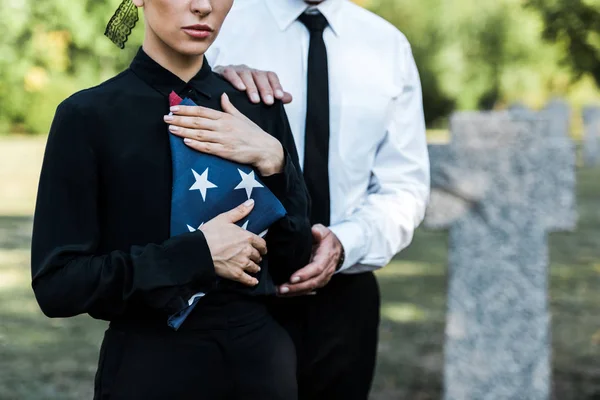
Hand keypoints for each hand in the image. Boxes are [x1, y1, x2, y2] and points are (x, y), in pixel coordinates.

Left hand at [166, 93, 283, 175]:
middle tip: (166, 117)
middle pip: (197, 121)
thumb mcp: (242, 117)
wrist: (265, 149)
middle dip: (180, 119)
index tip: (174, 108)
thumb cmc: (253, 133)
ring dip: (184, 130)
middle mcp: (223, 126)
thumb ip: (229, 107)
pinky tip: (185, 141)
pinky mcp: (226, 152)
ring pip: (200, 133)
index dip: (186, 109)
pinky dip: (196, 144)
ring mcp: (224, 139)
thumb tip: (222, 95)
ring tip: (171, 128)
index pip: (202, 111)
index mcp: (225, 117)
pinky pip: (207, 147)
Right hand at [201, 199, 267, 286]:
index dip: (262, 247)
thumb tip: (252, 202)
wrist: (200, 250)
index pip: (262, 244)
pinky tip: (253, 282)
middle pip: (258, 256)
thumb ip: (240, 211)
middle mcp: (248, 251)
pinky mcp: (236, 274)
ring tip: (254, 268)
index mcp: (247, 237)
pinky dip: (252, 281)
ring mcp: (242, 263)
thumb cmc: (210, 232)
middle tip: (256, 258)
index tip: (262, 249)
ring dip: (255, 268)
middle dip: (257, 257)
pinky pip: (248, 280)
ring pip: (254, 267)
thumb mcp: (225, 218)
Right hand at [213, 64, 292, 104]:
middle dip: (265, 89)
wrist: (218, 87)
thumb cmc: (241, 93)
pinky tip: (240, 89)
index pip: (271, 76)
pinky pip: (230, 73)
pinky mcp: (224, 71)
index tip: (279, 97)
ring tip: (255, 100)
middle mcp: (249, 71)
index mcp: (259, 75)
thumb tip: (289, 98)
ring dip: (251, 87)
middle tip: (269, 102)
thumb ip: (273, 95)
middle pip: (260, 76)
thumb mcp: (258, 94)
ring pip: (246, 75)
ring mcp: (237, 70)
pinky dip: (235, 80)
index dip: (276, 85)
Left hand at [278, 224, 341, 296]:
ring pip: (310, 288)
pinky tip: (285, 293)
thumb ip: (319, 231)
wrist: (337, 248)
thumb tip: (314, 231)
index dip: (305, 274)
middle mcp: (327, 270)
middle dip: (297, 287)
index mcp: (327, 256)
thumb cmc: (327, 240)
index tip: (292, 278)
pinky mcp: (319, 282)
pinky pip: (308, 290)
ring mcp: (323, 278)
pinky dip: (296, 293)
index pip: (317, 268)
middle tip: (282, 288)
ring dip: (295, 292)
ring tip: (280, 292)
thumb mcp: (324, 232)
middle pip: (313, 282)